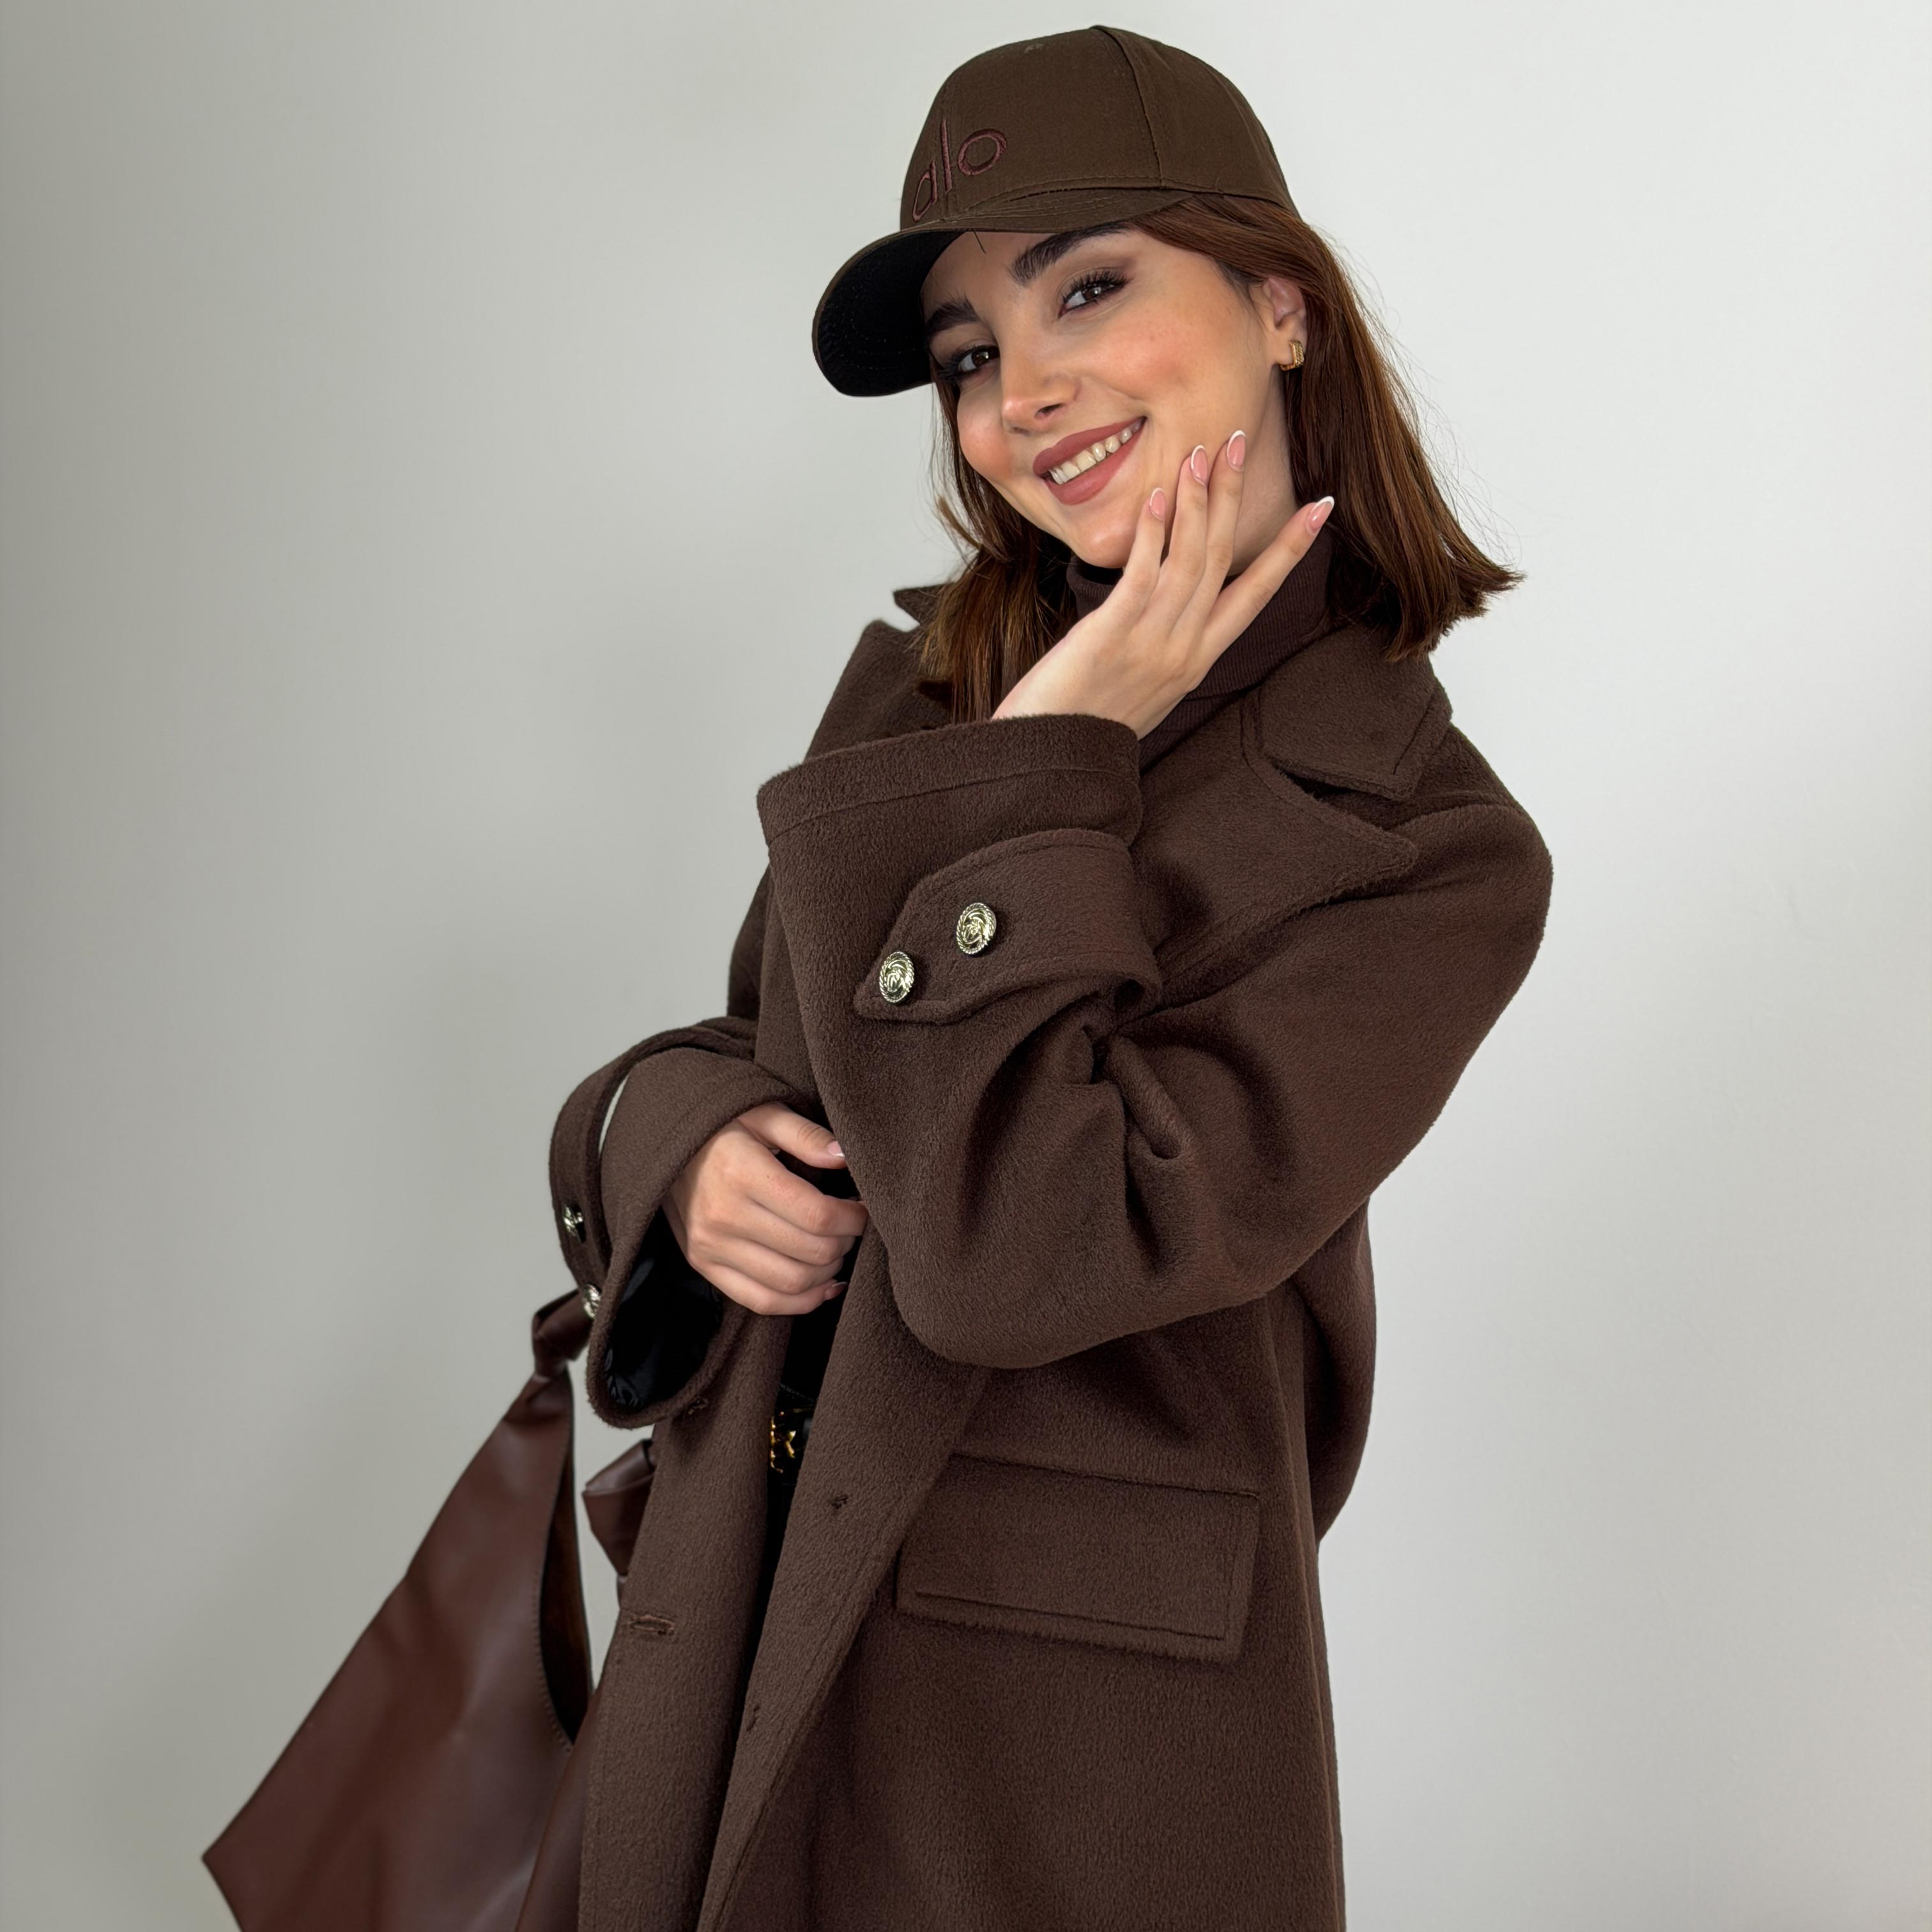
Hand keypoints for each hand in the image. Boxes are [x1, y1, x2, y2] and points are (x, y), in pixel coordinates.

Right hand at [662, 1101, 865, 1314]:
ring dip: (828, 1272)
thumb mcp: (764, 1113)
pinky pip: (760, 1301)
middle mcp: (723, 1215)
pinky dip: (800, 1302)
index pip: (816, 1214)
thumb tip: (845, 1156)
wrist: (667, 1146)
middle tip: (853, 1227)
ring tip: (838, 1249)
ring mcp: (710, 1245)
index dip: (853, 1218)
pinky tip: (824, 1285)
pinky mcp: (703, 1264)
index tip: (864, 1209)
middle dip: (845, 1243)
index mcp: (741, 1172)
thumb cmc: (724, 1126)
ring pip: (790, 1282)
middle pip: (809, 1251)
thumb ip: (805, 1135)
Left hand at [993, 431, 1333, 736]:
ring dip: (1197, 502)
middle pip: (1224, 559)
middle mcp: (1185, 649)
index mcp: (1199, 659)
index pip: (1256, 592)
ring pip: (1190, 561)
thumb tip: (1171, 601)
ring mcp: (1152, 644)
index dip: (1290, 548)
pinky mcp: (1113, 637)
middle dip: (1234, 496)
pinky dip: (1153, 533)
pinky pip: (1142, 576)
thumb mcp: (1143, 684)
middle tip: (1238, 441)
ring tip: (1200, 452)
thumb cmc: (1086, 721)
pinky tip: (1158, 496)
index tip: (1323, 507)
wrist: (1051, 762)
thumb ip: (1164, 642)